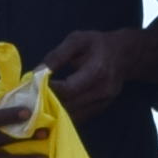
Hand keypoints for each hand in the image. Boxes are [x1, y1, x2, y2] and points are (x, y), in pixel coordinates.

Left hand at [38, 25, 157, 120]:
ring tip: (39, 106)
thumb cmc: (97, 44)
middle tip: (32, 99)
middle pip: (71, 105)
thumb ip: (57, 55)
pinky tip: (53, 110)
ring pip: (74, 115)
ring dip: (55, 113)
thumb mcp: (77, 40)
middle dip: (49, 103)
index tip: (36, 85)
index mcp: (97, 70)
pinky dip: (65, 116)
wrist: (124, 55)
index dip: (50, 90)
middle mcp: (103, 90)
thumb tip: (37, 72)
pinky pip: (80, 117)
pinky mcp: (102, 108)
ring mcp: (104, 102)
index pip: (69, 88)